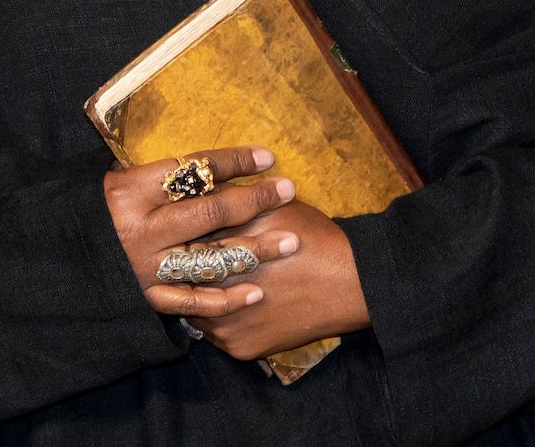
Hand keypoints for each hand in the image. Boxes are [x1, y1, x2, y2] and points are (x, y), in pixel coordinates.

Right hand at [103, 146, 301, 321]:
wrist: (48, 258)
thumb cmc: (85, 212)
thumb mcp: (111, 182)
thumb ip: (155, 178)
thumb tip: (206, 166)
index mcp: (129, 192)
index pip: (192, 170)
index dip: (232, 160)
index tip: (267, 156)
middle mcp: (140, 230)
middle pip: (209, 211)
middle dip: (255, 199)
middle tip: (289, 190)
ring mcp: (144, 268)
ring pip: (210, 257)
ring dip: (254, 249)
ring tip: (290, 241)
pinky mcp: (146, 299)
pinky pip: (194, 302)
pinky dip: (226, 299)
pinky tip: (257, 291)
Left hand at [189, 199, 368, 360]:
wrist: (351, 283)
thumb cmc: (311, 239)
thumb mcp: (271, 209)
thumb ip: (231, 202)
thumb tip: (199, 187)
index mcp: (219, 258)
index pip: (184, 244)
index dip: (183, 231)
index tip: (182, 223)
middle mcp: (216, 298)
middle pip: (184, 280)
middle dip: (184, 264)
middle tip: (186, 251)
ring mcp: (226, 328)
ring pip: (196, 309)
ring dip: (198, 293)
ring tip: (207, 277)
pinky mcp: (240, 348)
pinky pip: (216, 332)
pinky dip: (219, 316)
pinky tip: (228, 299)